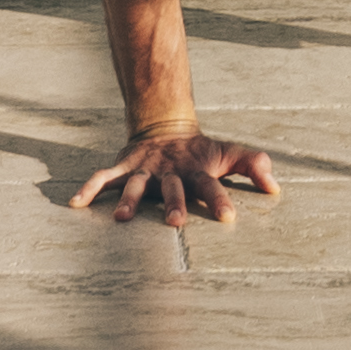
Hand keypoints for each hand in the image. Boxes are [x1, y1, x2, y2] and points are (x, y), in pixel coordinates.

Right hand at [72, 128, 279, 226]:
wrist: (167, 126)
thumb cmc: (203, 152)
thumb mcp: (229, 154)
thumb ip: (254, 166)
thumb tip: (275, 187)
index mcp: (196, 170)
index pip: (211, 186)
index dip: (220, 200)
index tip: (228, 218)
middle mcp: (170, 171)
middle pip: (173, 189)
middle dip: (174, 204)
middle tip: (176, 223)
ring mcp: (146, 169)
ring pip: (137, 185)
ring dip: (130, 200)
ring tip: (123, 219)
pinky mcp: (125, 166)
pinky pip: (104, 178)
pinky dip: (90, 188)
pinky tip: (75, 203)